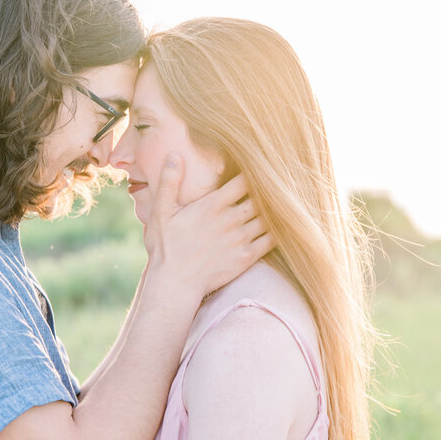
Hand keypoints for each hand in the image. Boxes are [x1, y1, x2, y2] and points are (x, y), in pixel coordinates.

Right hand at [144, 157, 273, 299]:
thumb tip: (174, 155)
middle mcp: (231, 220)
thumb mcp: (161, 212)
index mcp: (213, 205)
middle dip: (269, 188)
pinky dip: (278, 230)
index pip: (245, 180)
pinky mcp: (247, 257)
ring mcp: (241, 239)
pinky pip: (272, 240)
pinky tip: (279, 225)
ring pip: (270, 217)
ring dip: (275, 209)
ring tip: (280, 201)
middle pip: (262, 196)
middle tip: (275, 181)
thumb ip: (169, 183)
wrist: (175, 283)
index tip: (258, 166)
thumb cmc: (166, 247)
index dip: (255, 171)